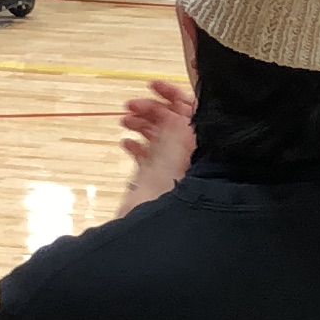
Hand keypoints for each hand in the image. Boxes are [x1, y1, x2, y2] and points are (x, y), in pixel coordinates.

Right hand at [118, 76, 197, 210]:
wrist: (150, 233)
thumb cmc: (165, 196)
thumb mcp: (172, 153)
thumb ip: (176, 127)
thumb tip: (180, 103)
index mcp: (195, 145)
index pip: (191, 110)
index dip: (172, 94)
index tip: (152, 85)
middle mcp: (185, 154)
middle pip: (169, 120)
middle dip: (149, 108)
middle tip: (129, 106)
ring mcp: (169, 167)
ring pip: (156, 135)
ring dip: (139, 124)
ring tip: (124, 123)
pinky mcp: (154, 180)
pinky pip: (146, 155)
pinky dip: (135, 145)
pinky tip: (126, 144)